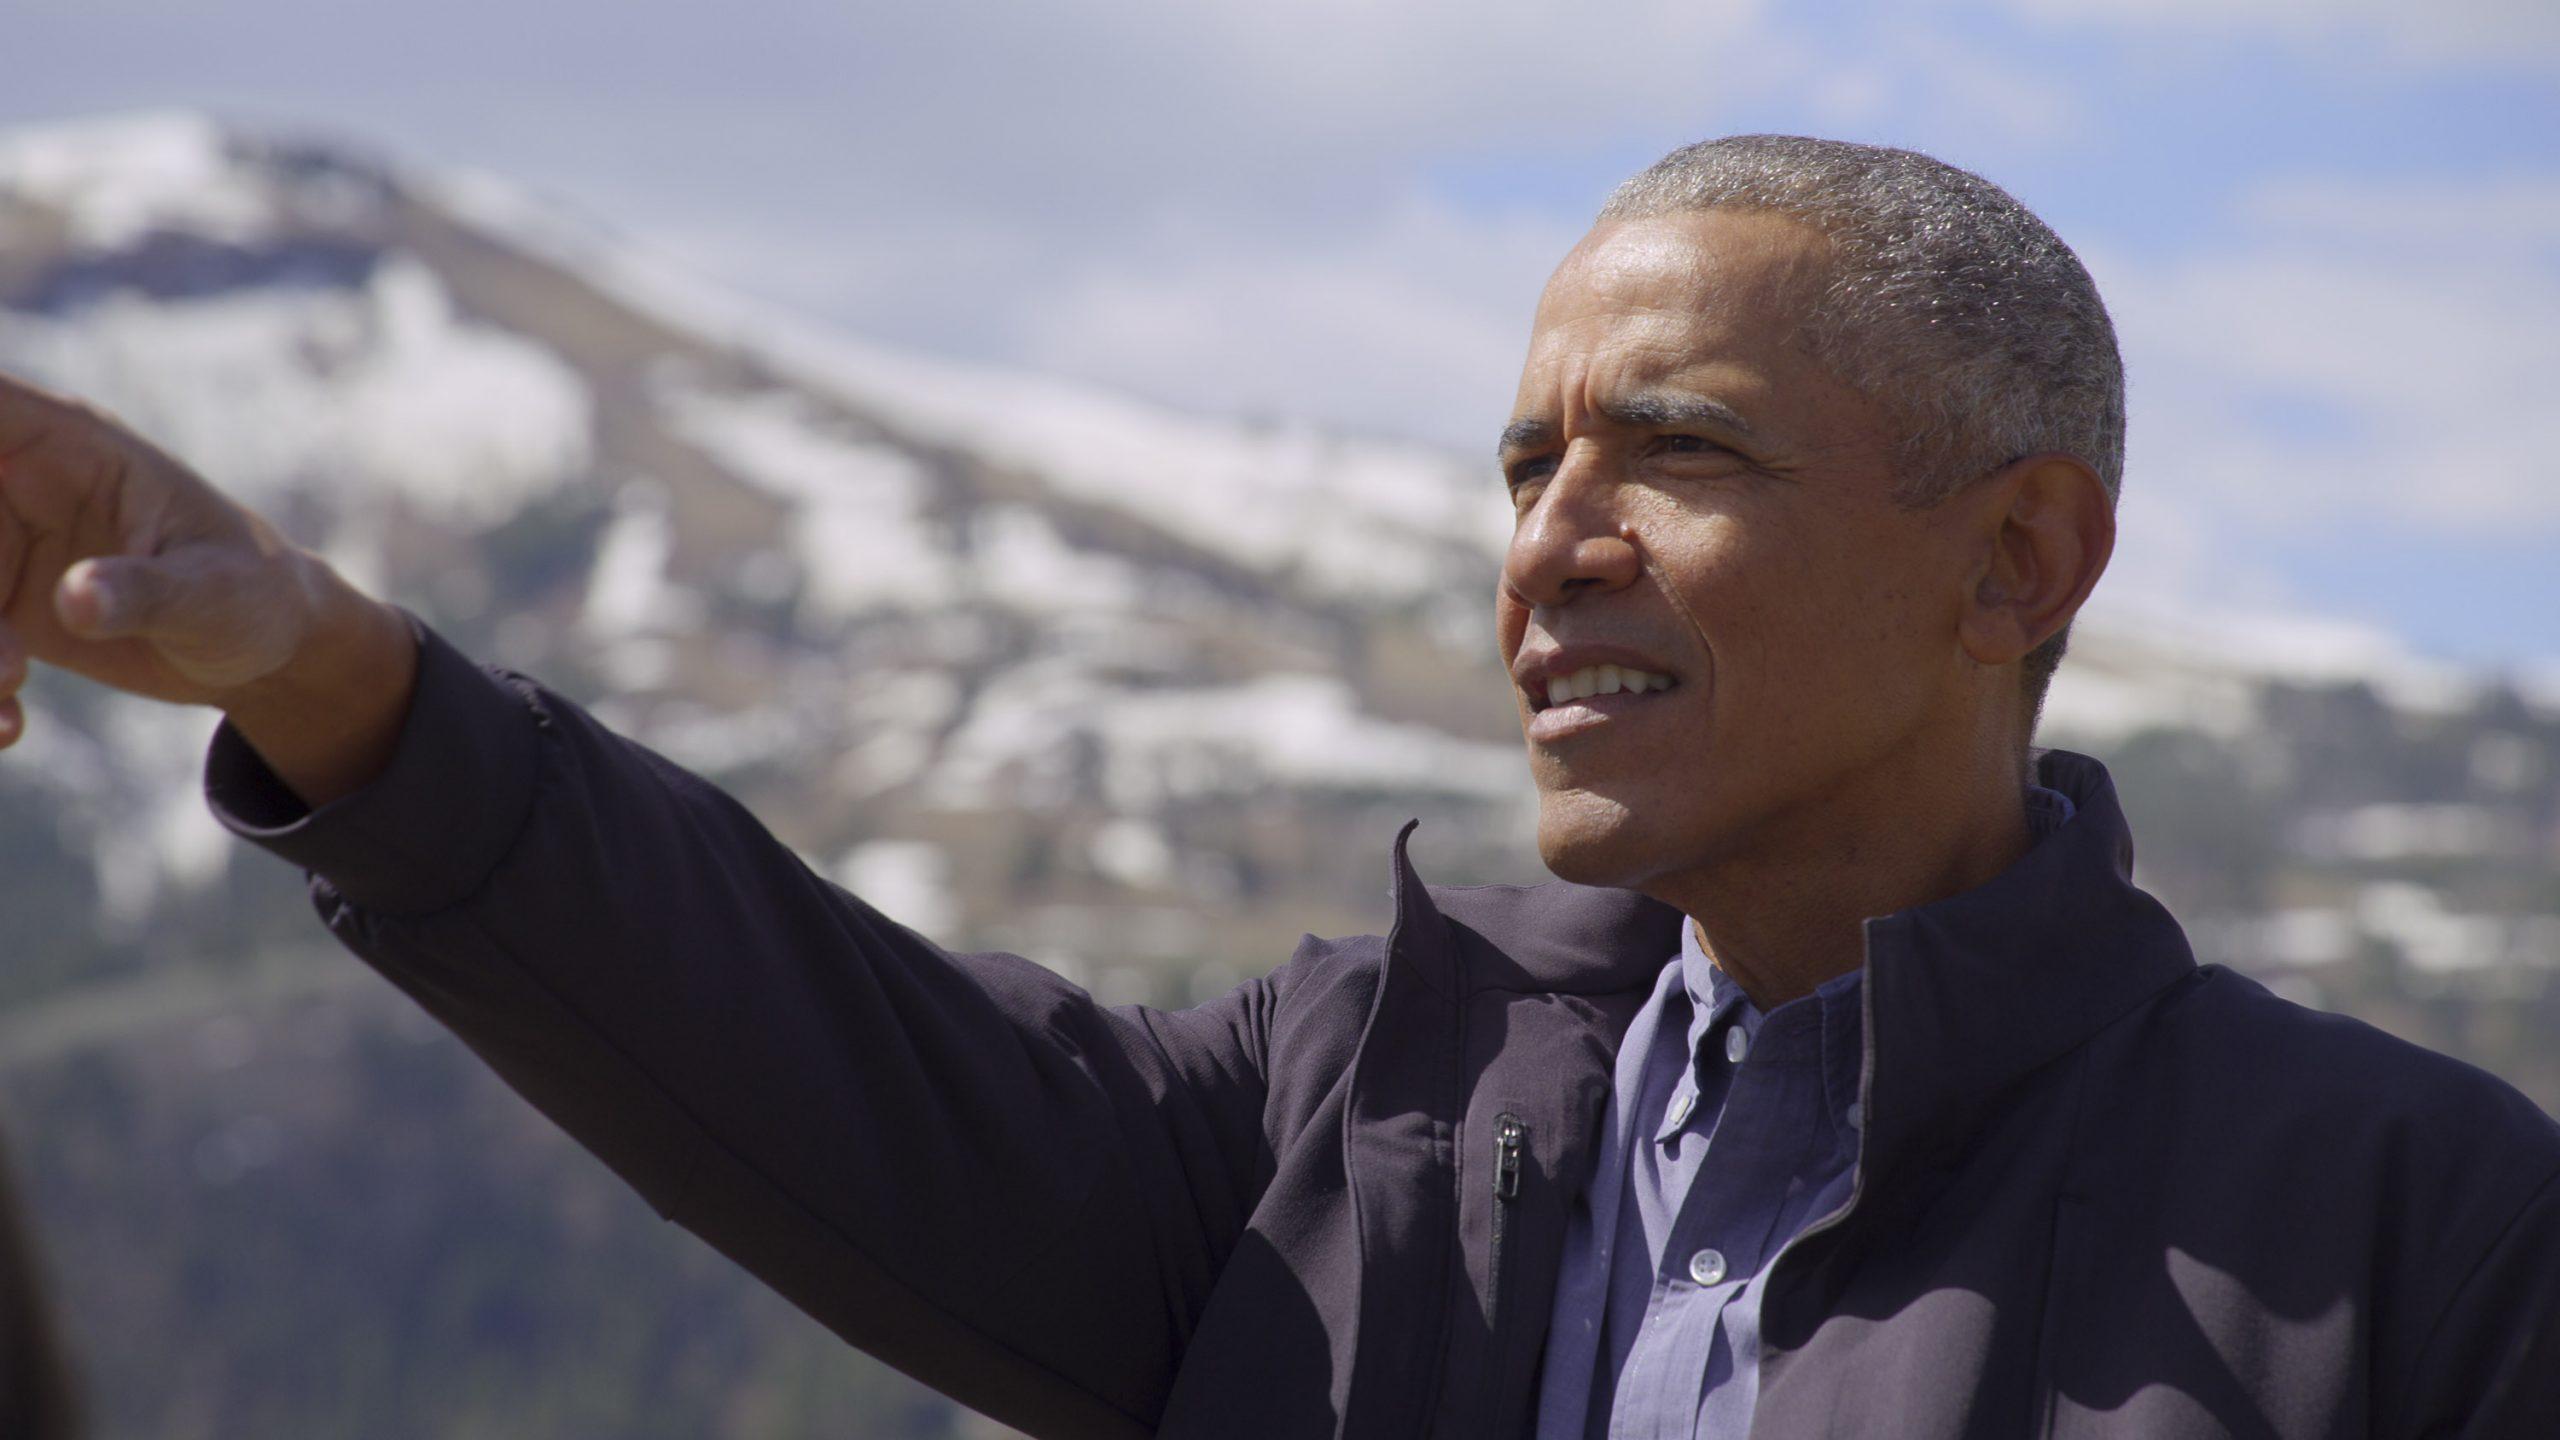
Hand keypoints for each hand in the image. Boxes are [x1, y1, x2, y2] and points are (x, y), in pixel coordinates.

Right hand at [0, 369, 416, 805]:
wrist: (265, 652)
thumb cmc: (253, 596)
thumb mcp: (211, 595)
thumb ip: (145, 592)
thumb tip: (75, 600)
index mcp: (70, 444)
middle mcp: (19, 481)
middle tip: (6, 662)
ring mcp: (0, 539)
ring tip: (11, 691)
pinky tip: (10, 726)